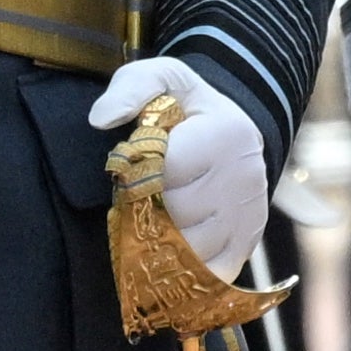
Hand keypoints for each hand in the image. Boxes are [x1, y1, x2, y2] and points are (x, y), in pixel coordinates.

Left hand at [92, 56, 268, 279]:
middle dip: (150, 208)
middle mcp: (245, 176)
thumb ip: (128, 88)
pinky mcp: (249, 240)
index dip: (140, 173)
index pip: (168, 170)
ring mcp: (250, 212)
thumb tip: (100, 118)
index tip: (133, 168)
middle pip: (179, 214)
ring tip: (156, 219)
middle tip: (141, 197)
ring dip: (165, 241)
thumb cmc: (185, 106)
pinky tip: (172, 251)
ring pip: (193, 249)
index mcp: (224, 133)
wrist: (231, 128)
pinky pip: (213, 272)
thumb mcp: (160, 78)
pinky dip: (188, 269)